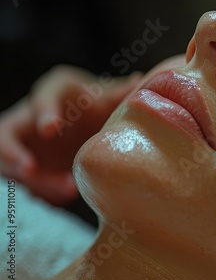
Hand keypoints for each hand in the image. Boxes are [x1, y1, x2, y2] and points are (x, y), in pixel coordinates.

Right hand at [0, 65, 141, 204]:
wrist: (79, 122)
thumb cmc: (90, 104)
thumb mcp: (102, 96)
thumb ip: (118, 93)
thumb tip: (139, 82)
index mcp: (51, 93)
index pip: (42, 97)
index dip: (43, 112)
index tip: (50, 128)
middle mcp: (28, 117)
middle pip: (9, 136)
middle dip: (15, 155)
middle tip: (31, 170)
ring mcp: (22, 144)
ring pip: (14, 164)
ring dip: (35, 179)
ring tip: (68, 190)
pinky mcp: (24, 167)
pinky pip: (25, 182)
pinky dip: (41, 192)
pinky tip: (63, 197)